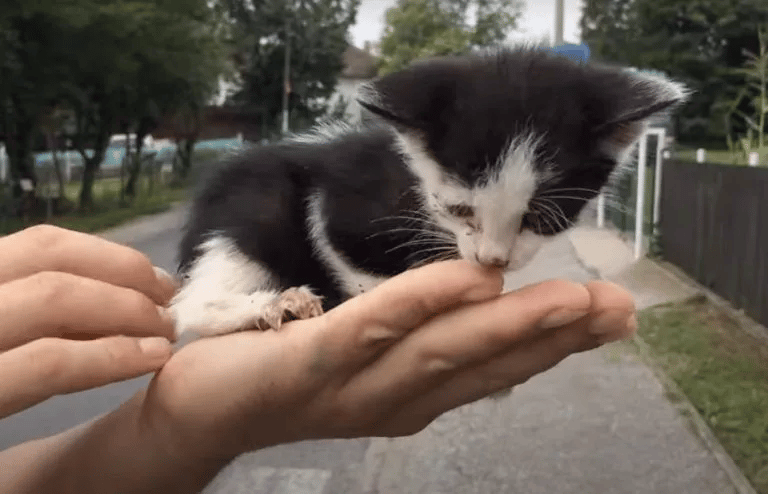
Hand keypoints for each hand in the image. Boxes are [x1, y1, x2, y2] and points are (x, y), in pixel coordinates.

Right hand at [0, 225, 176, 418]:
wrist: (2, 470)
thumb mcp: (7, 336)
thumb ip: (31, 318)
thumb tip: (106, 299)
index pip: (38, 244)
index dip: (106, 255)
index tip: (153, 278)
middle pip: (49, 259)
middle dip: (124, 275)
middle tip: (170, 303)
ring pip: (53, 298)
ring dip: (126, 309)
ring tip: (167, 332)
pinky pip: (47, 363)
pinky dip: (109, 356)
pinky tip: (150, 360)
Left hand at [143, 259, 635, 461]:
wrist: (197, 407)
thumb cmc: (284, 369)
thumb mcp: (365, 353)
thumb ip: (418, 335)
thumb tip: (477, 301)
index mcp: (410, 394)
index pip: (493, 369)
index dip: (555, 346)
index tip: (609, 317)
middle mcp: (394, 399)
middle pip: (483, 364)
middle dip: (553, 337)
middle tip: (616, 308)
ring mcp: (354, 385)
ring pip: (441, 353)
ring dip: (507, 328)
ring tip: (567, 302)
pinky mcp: (308, 363)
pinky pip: (368, 331)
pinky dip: (419, 307)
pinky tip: (465, 285)